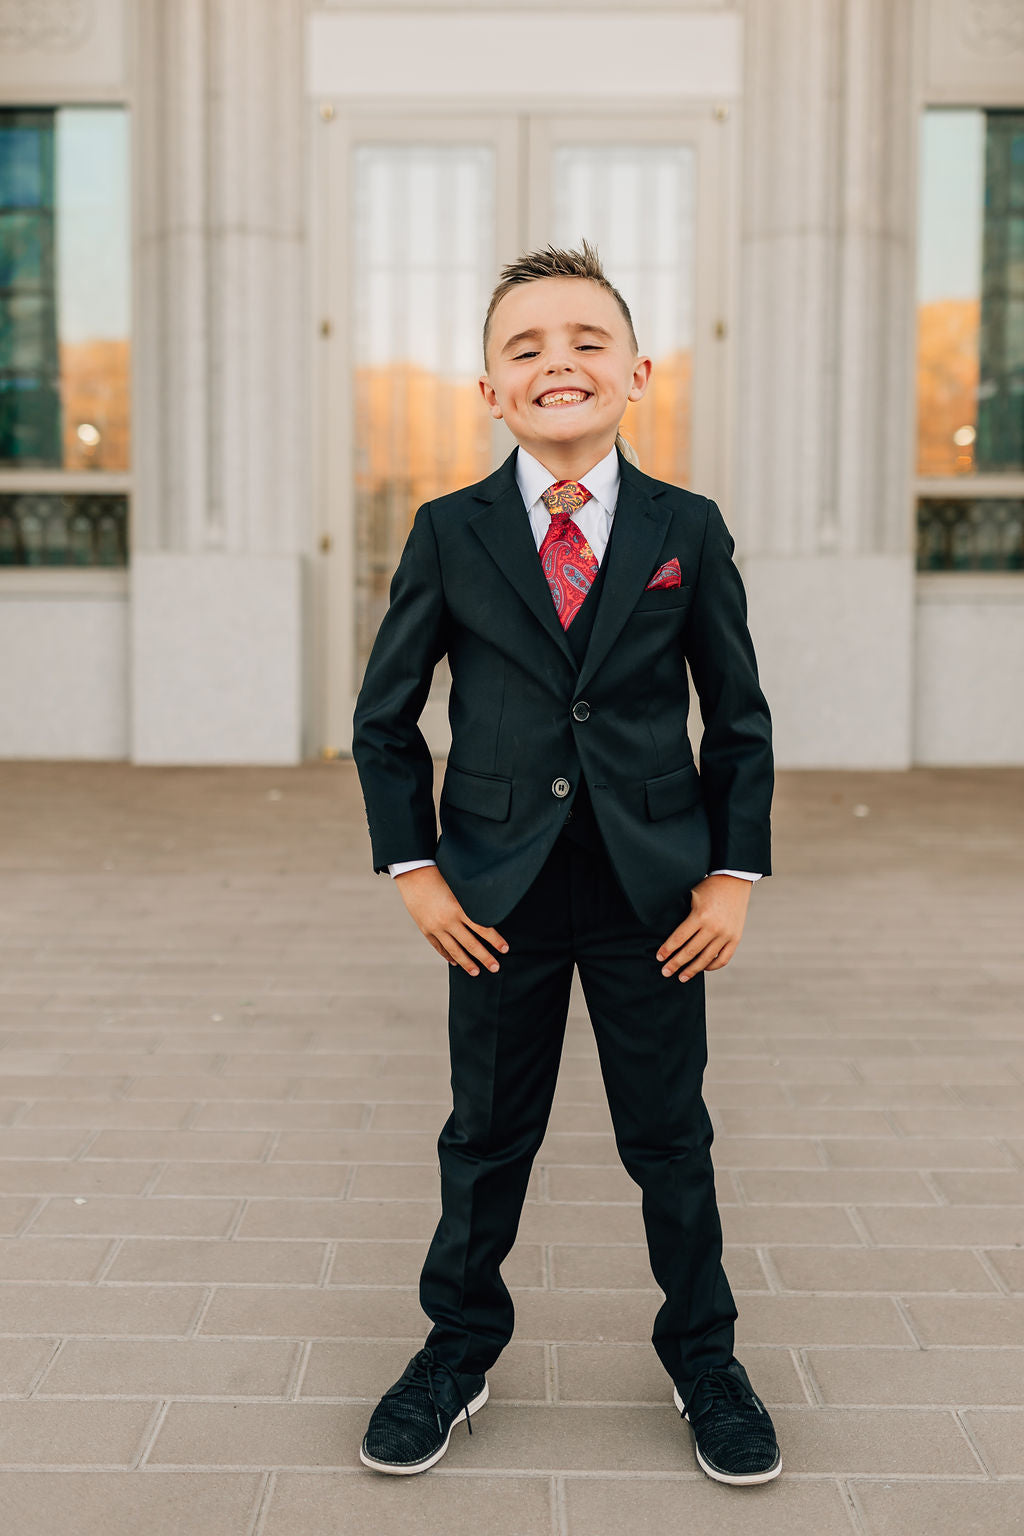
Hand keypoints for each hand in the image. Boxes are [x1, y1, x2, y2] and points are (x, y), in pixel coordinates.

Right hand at [393, 865, 508, 976]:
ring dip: (466, 963)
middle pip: (471, 944)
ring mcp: (436, 927)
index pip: (483, 928)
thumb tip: (492, 911)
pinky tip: (454, 962)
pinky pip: (439, 947)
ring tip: (476, 972)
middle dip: (485, 958)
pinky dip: (447, 955)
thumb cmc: (440, 875)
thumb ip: (473, 901)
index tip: (505, 949)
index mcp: (460, 908)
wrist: (413, 874)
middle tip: (495, 968)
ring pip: (454, 950)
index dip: (495, 940)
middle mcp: (448, 921)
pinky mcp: (426, 929)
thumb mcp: (460, 887)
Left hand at [656, 873, 752, 982]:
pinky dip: (712, 966)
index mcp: (700, 915)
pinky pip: (723, 958)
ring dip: (692, 970)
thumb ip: (679, 910)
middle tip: (665, 972)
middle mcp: (714, 927)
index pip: (679, 938)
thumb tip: (659, 923)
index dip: (667, 950)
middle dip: (675, 964)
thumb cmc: (709, 886)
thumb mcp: (691, 894)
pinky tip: (702, 968)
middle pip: (690, 952)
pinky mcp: (735, 938)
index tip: (659, 958)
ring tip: (681, 977)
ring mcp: (726, 934)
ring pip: (706, 959)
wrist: (735, 880)